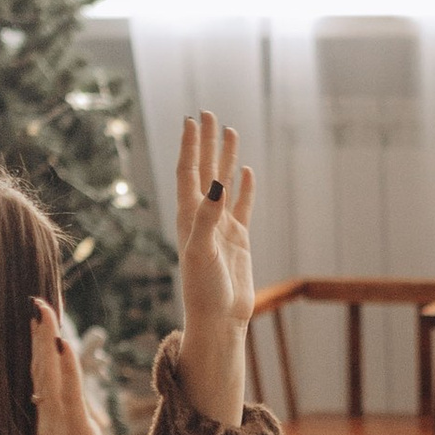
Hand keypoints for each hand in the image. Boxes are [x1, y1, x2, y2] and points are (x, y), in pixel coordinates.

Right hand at [29, 302, 128, 434]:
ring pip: (50, 378)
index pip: (41, 385)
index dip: (38, 354)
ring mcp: (61, 433)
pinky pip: (70, 395)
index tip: (38, 325)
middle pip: (39, 374)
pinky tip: (61, 341)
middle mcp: (49, 430)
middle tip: (35, 302)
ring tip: (42, 308)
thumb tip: (75, 430)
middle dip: (36, 338)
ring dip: (45, 342)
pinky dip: (65, 367)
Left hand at [175, 108, 254, 426]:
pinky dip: (244, 188)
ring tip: (230, 133)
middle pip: (205, 171)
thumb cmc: (204, 290)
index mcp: (189, 217)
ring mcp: (221, 227)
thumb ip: (208, 218)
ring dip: (225, 158)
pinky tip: (245, 172)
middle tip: (209, 114)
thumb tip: (217, 184)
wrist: (219, 320)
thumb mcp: (202, 252)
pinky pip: (242, 206)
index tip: (193, 121)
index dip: (190, 146)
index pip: (189, 173)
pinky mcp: (238, 239)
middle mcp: (203, 217)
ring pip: (224, 184)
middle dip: (206, 143)